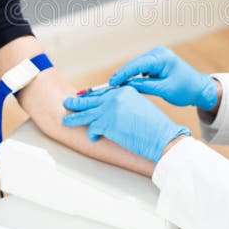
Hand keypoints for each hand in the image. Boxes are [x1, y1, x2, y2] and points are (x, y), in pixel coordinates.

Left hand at [62, 86, 190, 162]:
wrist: (162, 137)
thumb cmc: (155, 125)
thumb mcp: (139, 105)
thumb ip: (124, 103)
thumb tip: (111, 108)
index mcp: (124, 90)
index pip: (103, 92)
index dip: (92, 96)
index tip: (83, 98)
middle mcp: (115, 97)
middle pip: (91, 100)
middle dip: (77, 102)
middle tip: (67, 103)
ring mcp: (109, 110)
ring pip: (86, 114)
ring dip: (75, 118)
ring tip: (66, 120)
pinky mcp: (106, 124)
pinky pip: (92, 128)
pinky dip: (92, 135)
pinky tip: (93, 138)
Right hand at [109, 46, 217, 109]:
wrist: (199, 89)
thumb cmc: (185, 89)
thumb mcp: (163, 90)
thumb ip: (144, 86)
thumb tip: (126, 86)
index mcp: (162, 57)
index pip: (138, 65)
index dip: (123, 74)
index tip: (112, 82)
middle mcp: (158, 53)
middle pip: (135, 65)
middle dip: (124, 75)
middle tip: (111, 87)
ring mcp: (158, 57)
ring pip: (138, 67)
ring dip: (129, 77)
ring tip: (117, 87)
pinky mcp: (157, 63)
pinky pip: (142, 69)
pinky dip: (136, 77)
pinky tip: (129, 85)